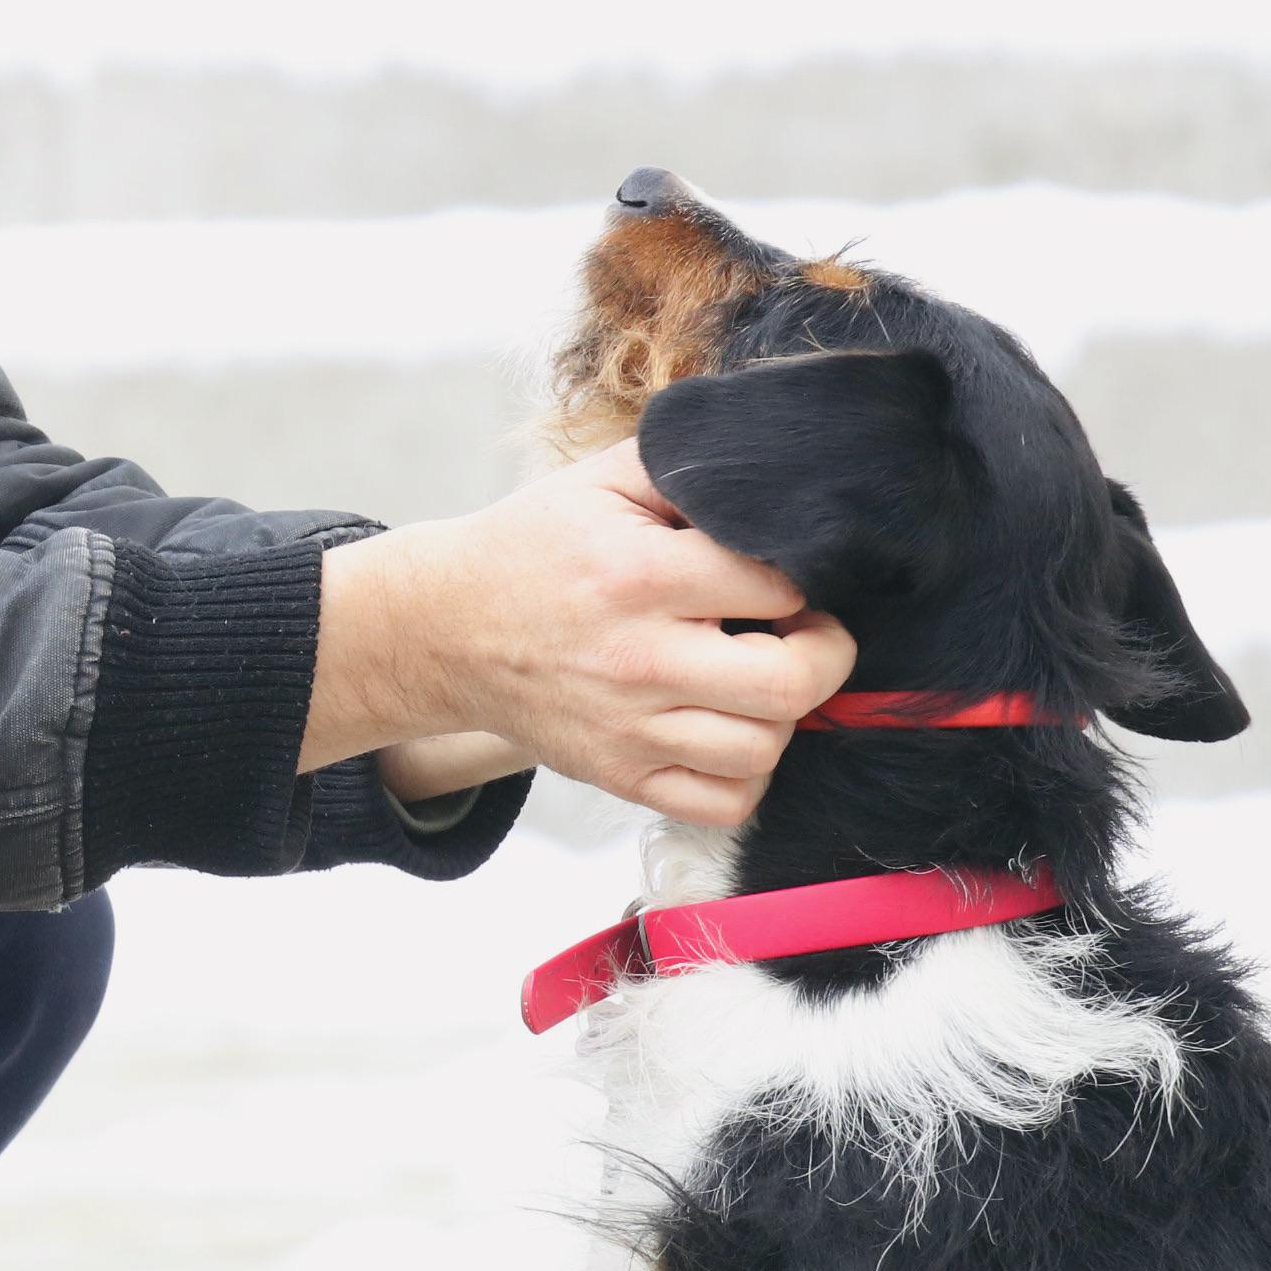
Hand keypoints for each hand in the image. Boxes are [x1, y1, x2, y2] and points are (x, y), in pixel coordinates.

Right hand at [307, 443, 855, 829]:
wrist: (446, 629)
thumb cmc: (537, 547)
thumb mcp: (604, 479)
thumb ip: (692, 466)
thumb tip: (779, 480)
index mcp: (639, 576)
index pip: (779, 587)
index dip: (801, 576)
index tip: (782, 574)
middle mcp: (638, 661)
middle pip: (791, 684)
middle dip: (824, 652)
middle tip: (802, 630)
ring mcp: (628, 730)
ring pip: (765, 748)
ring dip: (783, 712)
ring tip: (757, 676)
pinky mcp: (619, 776)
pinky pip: (725, 803)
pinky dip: (748, 773)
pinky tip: (730, 727)